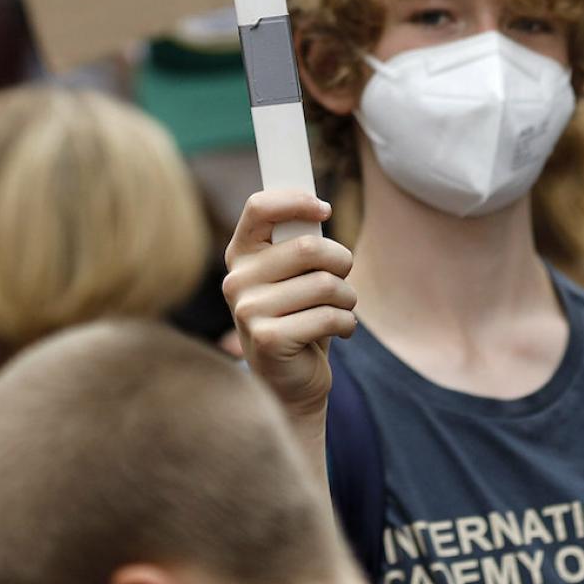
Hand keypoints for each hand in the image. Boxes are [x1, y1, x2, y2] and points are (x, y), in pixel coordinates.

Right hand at [222, 190, 356, 423]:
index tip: (325, 209)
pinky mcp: (267, 339)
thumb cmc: (298, 318)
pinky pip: (328, 316)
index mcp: (240, 255)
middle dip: (341, 261)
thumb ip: (299, 244)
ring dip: (347, 297)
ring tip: (342, 309)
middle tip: (344, 275)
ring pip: (324, 284)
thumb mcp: (295, 276)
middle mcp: (236, 280)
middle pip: (307, 246)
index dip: (296, 201)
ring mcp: (247, 311)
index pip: (259, 208)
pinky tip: (341, 331)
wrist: (290, 382)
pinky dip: (347, 323)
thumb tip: (318, 208)